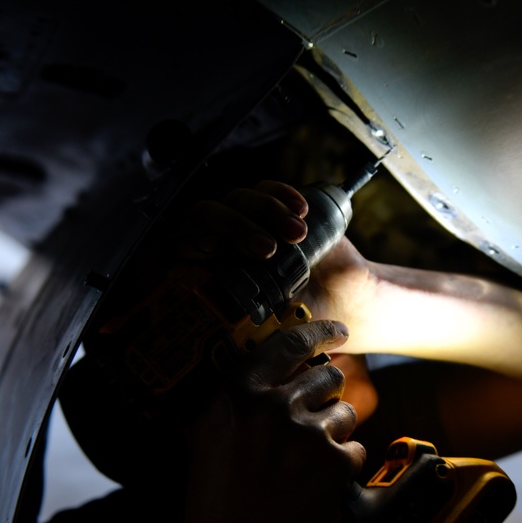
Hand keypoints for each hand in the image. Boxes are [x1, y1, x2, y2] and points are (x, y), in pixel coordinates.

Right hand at [179, 319, 366, 522]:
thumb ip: (240, 394)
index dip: (319, 332)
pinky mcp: (335, 465)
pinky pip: (354, 450)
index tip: (338, 331)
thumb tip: (282, 369)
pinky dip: (341, 468)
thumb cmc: (214, 496)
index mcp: (240, 392)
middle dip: (325, 396)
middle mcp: (275, 406)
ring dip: (333, 433)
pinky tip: (313, 486)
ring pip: (345, 412)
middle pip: (327, 375)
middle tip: (309, 424)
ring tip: (304, 464)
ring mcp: (308, 435)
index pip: (290, 344)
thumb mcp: (207, 431)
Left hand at [187, 180, 379, 346]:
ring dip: (266, 211)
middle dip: (237, 226)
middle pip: (209, 214)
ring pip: (238, 198)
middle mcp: (220, 242)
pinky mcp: (271, 207)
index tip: (214, 250)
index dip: (193, 241)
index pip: (183, 243)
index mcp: (207, 272)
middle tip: (267, 249)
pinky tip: (301, 210)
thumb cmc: (298, 321)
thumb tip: (225, 334)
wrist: (338, 304)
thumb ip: (249, 329)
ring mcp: (245, 221)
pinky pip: (266, 188)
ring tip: (297, 234)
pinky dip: (282, 194)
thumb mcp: (270, 329)